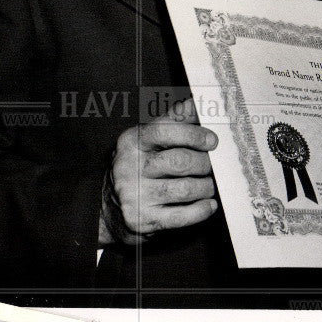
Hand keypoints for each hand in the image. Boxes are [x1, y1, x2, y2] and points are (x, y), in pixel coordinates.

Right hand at [99, 98, 218, 244]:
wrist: (108, 208)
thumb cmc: (138, 166)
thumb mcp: (148, 138)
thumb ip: (174, 120)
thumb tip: (199, 101)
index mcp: (132, 141)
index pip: (165, 131)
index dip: (193, 134)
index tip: (212, 140)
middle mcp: (129, 167)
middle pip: (179, 161)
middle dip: (204, 164)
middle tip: (214, 166)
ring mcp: (134, 195)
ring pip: (185, 189)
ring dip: (205, 187)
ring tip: (209, 185)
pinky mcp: (142, 220)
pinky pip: (181, 216)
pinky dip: (201, 210)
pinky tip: (208, 204)